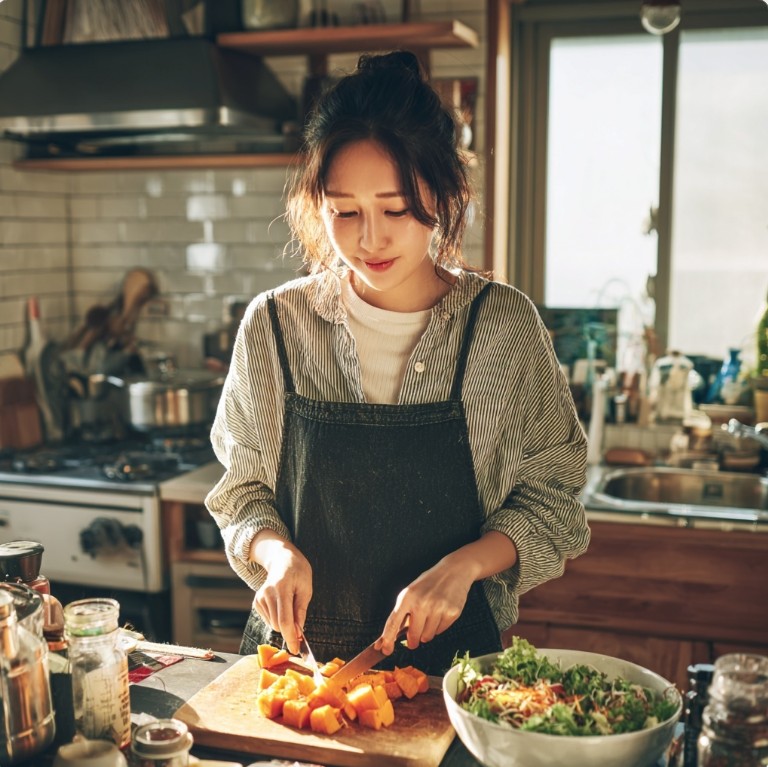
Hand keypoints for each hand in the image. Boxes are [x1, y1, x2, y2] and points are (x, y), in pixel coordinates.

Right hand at [250, 532, 312, 654]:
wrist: (282, 559)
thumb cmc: (298, 572)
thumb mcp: (306, 588)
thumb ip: (301, 610)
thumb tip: (298, 632)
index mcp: (281, 588)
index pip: (285, 619)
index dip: (291, 637)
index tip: (296, 649)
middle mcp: (267, 593)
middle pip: (278, 625)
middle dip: (290, 630)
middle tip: (300, 625)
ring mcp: (259, 598)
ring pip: (273, 624)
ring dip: (284, 622)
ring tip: (290, 604)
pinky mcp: (256, 602)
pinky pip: (269, 620)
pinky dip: (278, 618)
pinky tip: (281, 604)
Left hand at [375, 555, 475, 655]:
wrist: (453, 571)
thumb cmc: (429, 583)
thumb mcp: (411, 592)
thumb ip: (402, 612)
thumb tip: (391, 636)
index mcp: (407, 597)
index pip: (393, 622)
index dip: (388, 638)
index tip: (386, 650)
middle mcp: (422, 603)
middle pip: (413, 635)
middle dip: (412, 642)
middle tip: (412, 642)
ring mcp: (438, 608)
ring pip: (427, 637)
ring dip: (426, 633)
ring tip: (430, 618)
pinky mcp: (452, 613)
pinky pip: (440, 631)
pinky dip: (438, 627)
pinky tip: (440, 613)